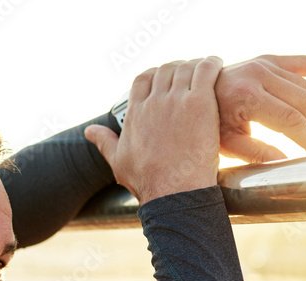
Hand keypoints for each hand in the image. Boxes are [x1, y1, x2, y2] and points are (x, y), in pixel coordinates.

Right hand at [84, 57, 221, 205]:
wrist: (173, 191)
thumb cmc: (147, 180)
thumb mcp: (118, 160)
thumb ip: (104, 141)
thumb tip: (89, 131)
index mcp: (135, 113)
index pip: (143, 79)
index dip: (155, 74)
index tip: (165, 79)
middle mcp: (153, 102)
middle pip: (165, 70)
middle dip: (177, 68)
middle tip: (190, 74)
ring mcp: (176, 101)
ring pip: (186, 67)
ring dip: (196, 65)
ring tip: (206, 69)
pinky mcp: (199, 103)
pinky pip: (206, 70)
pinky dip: (212, 63)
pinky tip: (216, 64)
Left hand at [215, 55, 305, 161]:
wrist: (192, 91)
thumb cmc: (207, 122)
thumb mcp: (224, 142)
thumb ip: (254, 152)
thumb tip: (284, 162)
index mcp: (246, 95)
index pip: (291, 120)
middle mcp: (259, 74)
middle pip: (305, 104)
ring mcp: (267, 64)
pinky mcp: (272, 59)